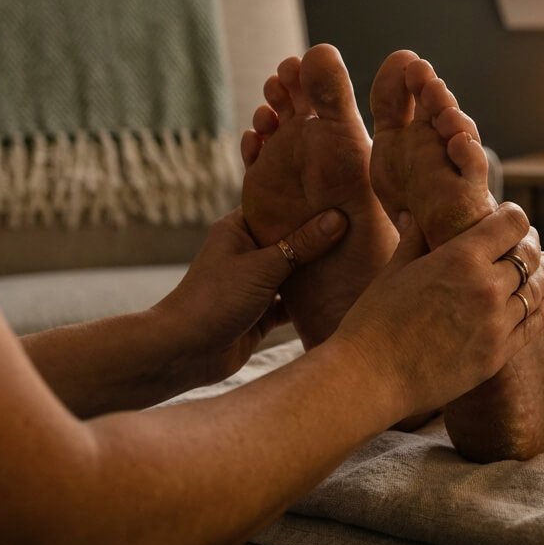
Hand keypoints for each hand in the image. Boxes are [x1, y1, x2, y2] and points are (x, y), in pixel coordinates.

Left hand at [152, 207, 347, 389]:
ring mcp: (255, 283)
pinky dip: (312, 301)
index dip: (303, 200)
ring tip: (356, 257)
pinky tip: (339, 295)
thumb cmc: (215, 299)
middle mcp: (246, 252)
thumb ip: (302, 244)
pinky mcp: (262, 312)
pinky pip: (293, 302)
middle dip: (318, 236)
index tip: (338, 193)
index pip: (275, 205)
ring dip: (317, 271)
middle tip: (357, 224)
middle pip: (289, 239)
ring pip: (294, 272)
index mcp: (238, 229)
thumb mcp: (263, 267)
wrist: (186, 351)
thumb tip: (338, 218)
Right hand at [329, 203, 543, 421]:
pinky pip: (533, 326)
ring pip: (536, 290)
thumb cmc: (374, 320)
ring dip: (543, 273)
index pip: (511, 224)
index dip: (513, 215)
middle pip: (528, 256)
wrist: (371, 376)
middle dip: (530, 243)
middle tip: (528, 240)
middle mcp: (487, 288)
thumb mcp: (395, 270)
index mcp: (461, 258)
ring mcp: (496, 324)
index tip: (508, 216)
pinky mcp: (498, 355)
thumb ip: (415, 239)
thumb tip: (416, 214)